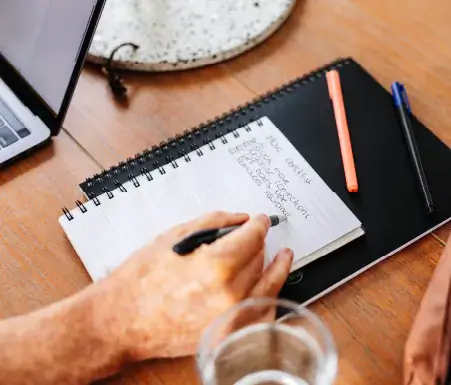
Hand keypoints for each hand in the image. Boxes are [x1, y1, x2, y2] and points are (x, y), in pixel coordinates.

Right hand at [90, 211, 293, 361]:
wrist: (122, 320)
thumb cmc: (140, 280)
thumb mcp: (175, 237)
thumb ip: (214, 222)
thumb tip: (240, 219)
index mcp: (216, 265)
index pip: (254, 236)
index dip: (260, 224)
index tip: (261, 220)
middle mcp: (229, 293)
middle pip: (260, 258)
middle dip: (259, 243)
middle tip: (254, 235)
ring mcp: (231, 317)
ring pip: (266, 284)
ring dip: (273, 267)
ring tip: (282, 257)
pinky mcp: (228, 333)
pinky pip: (260, 312)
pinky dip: (268, 296)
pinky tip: (271, 285)